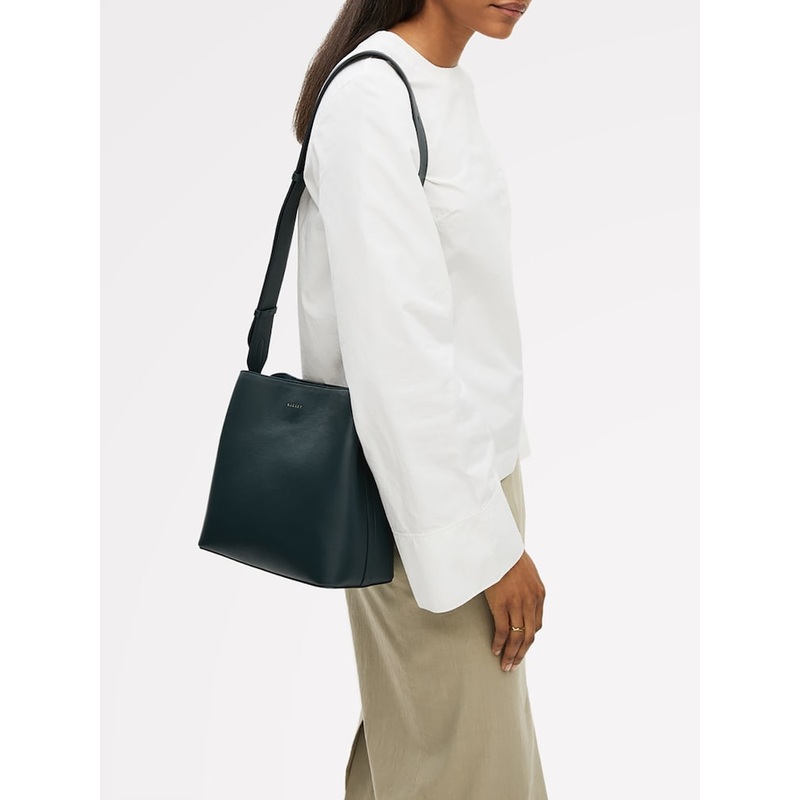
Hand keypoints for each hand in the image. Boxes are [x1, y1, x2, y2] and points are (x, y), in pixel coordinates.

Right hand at [483, 550, 544, 671]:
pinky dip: (500, 643)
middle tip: (514, 665)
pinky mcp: (502, 604)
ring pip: (518, 637)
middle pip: (530, 635)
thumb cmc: (507, 555)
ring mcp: (517, 603)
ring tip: (506, 665)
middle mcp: (531, 601)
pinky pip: (503, 630)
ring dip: (512, 654)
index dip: (529, 638)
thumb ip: (526, 586)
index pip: (538, 624)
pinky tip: (496, 650)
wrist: (497, 544)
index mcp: (539, 594)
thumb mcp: (526, 571)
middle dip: (522, 653)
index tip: (521, 646)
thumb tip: (519, 596)